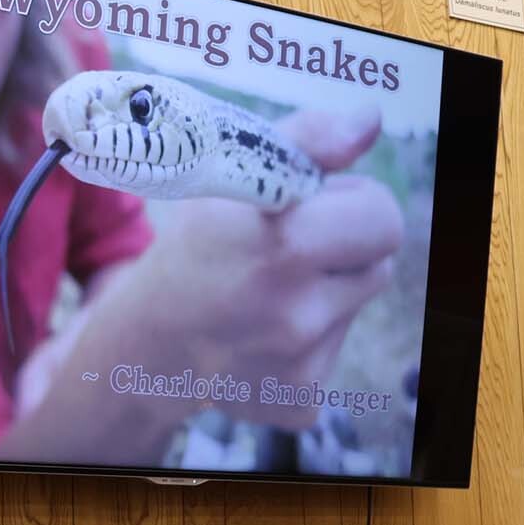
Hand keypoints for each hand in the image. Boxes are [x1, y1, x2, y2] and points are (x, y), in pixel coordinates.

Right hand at [132, 107, 399, 427]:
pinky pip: (337, 352)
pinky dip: (308, 343)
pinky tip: (260, 338)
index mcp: (276, 243)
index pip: (380, 215)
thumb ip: (305, 141)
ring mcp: (297, 362)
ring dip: (324, 293)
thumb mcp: (224, 177)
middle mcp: (289, 309)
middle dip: (344, 249)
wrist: (143, 346)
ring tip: (264, 294)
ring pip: (356, 304)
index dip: (348, 205)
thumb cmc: (190, 250)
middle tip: (285, 253)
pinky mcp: (301, 402)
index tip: (308, 211)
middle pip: (378, 261)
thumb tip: (370, 121)